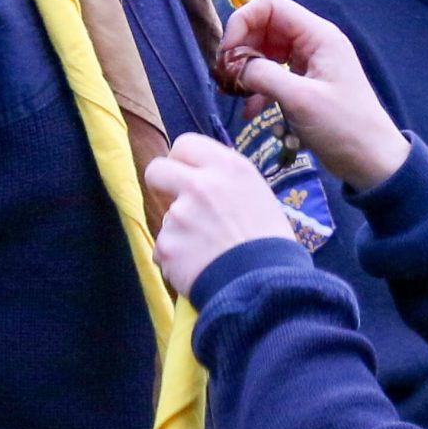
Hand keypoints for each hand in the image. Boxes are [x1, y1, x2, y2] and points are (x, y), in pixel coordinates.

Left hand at [146, 134, 295, 296]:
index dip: (181, 160)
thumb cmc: (270, 243)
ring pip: (167, 218)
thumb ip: (227, 182)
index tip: (185, 173)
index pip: (185, 143)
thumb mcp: (258, 195)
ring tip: (209, 252)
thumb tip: (204, 178)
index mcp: (229, 168)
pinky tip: (201, 268)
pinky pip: (165, 250)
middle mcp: (200, 185)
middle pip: (157, 170)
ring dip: (180, 233)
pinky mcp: (167, 246)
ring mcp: (180, 216)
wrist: (266, 285)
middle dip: (161, 184)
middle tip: (176, 202)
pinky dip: (177, 261)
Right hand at [216, 0, 408, 191]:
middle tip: (227, 76)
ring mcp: (310, 63)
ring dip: (248, 70)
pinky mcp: (306, 84)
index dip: (243, 21)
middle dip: (242, 48)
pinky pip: (274, 75)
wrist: (372, 161)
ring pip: (266, 51)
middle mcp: (313, 42)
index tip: (227, 53)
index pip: (271, 5)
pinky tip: (250, 112)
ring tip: (235, 94)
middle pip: (265, 27)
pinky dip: (259, 89)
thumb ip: (263, 75)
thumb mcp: (300, 100)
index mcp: (318, 35)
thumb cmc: (343, 127)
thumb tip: (235, 66)